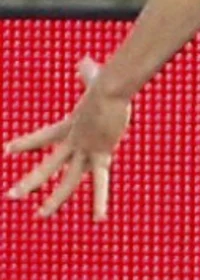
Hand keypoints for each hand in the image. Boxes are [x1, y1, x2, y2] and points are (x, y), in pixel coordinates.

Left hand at [5, 57, 129, 220]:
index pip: (41, 137)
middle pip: (47, 166)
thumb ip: (88, 72)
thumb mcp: (95, 78)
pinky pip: (100, 183)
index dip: (25, 144)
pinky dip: (100, 202)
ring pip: (66, 180)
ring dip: (53, 199)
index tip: (8, 151)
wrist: (109, 90)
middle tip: (11, 196)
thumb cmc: (104, 83)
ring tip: (40, 215)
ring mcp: (85, 151)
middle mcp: (72, 142)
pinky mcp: (100, 156)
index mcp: (69, 126)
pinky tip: (98, 218)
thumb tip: (84, 60)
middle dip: (29, 182)